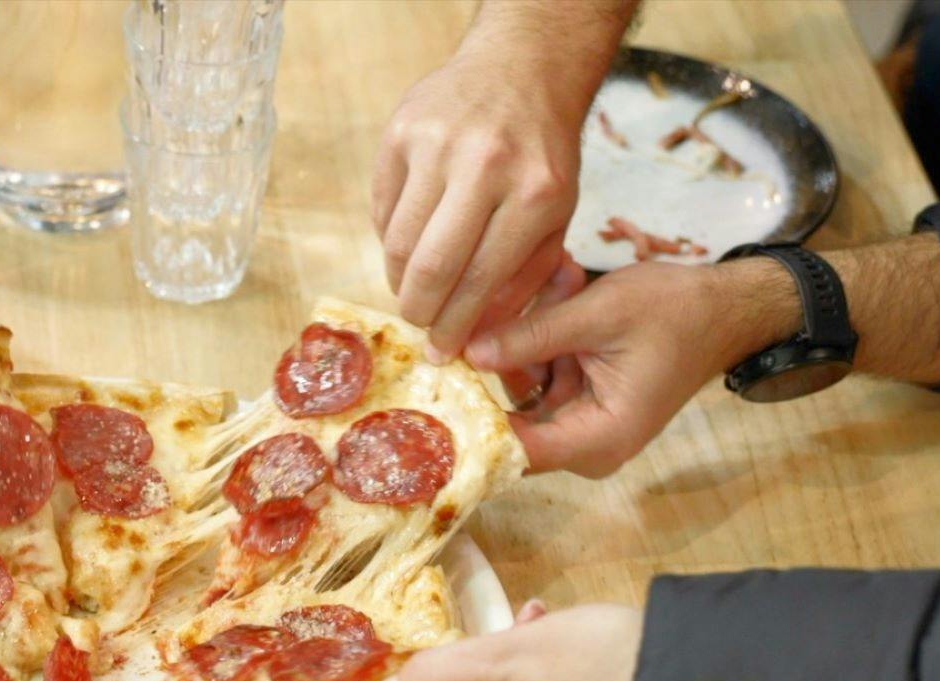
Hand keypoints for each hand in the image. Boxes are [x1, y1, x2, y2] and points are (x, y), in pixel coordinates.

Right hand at [370, 38, 583, 359]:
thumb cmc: (542, 154)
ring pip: (398, 241)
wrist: (522, 70)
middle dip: (420, 311)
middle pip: (431, 267)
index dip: (455, 326)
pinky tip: (408, 241)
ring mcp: (438, 144)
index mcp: (535, 194)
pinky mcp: (401, 131)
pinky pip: (382, 207)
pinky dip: (389, 237)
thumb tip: (477, 334)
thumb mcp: (557, 215)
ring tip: (411, 288)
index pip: (480, 281)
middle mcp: (485, 166)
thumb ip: (524, 276)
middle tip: (420, 324)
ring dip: (398, 279)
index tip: (443, 351)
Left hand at [466, 257, 796, 476]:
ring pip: (521, 390)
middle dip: (497, 362)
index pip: (513, 449)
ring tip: (552, 284)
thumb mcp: (599, 315)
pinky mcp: (578, 401)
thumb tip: (468, 353)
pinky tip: (559, 290)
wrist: (724, 308)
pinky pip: (539, 376)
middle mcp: (586, 444)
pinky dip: (542, 339)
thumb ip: (533, 337)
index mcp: (597, 438)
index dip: (469, 423)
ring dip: (525, 339)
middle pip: (510, 419)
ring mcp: (581, 424)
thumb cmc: (675, 312)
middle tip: (486, 309)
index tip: (433, 388)